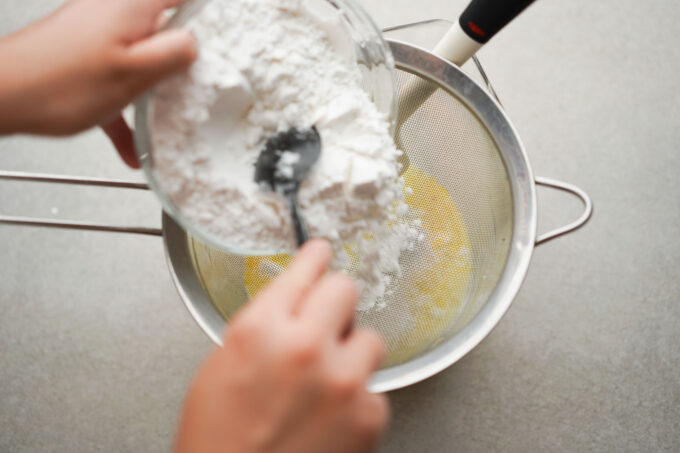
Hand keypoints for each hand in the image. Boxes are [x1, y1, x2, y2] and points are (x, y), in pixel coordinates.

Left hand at [0, 0, 196, 167]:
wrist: (2, 97)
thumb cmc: (60, 84)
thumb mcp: (133, 73)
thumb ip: (172, 54)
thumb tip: (195, 44)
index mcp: (133, 6)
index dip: (205, 13)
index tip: (223, 33)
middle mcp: (114, 12)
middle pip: (163, 25)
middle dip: (183, 54)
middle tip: (200, 80)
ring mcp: (97, 34)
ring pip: (141, 55)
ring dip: (154, 87)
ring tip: (169, 113)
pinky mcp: (84, 57)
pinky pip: (116, 79)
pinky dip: (125, 108)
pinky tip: (130, 143)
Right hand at [175, 240, 388, 452]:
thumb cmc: (218, 440)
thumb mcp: (222, 366)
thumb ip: (263, 324)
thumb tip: (294, 297)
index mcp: (260, 329)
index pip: (302, 271)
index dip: (315, 258)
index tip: (322, 252)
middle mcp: (304, 346)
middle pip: (345, 289)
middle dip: (335, 304)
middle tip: (326, 325)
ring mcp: (341, 380)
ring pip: (370, 337)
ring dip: (351, 353)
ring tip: (326, 384)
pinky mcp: (368, 414)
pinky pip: (376, 387)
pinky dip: (358, 399)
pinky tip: (331, 417)